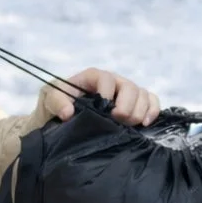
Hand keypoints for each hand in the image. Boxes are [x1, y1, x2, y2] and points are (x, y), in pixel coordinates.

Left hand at [46, 68, 160, 125]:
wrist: (59, 123)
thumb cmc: (54, 108)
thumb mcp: (49, 100)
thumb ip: (56, 101)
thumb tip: (68, 112)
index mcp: (93, 77)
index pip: (106, 78)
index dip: (108, 92)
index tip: (104, 109)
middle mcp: (112, 83)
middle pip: (129, 87)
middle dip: (127, 105)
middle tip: (119, 120)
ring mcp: (125, 95)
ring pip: (143, 95)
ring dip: (140, 111)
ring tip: (130, 125)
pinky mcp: (134, 107)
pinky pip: (152, 103)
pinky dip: (153, 111)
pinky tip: (145, 124)